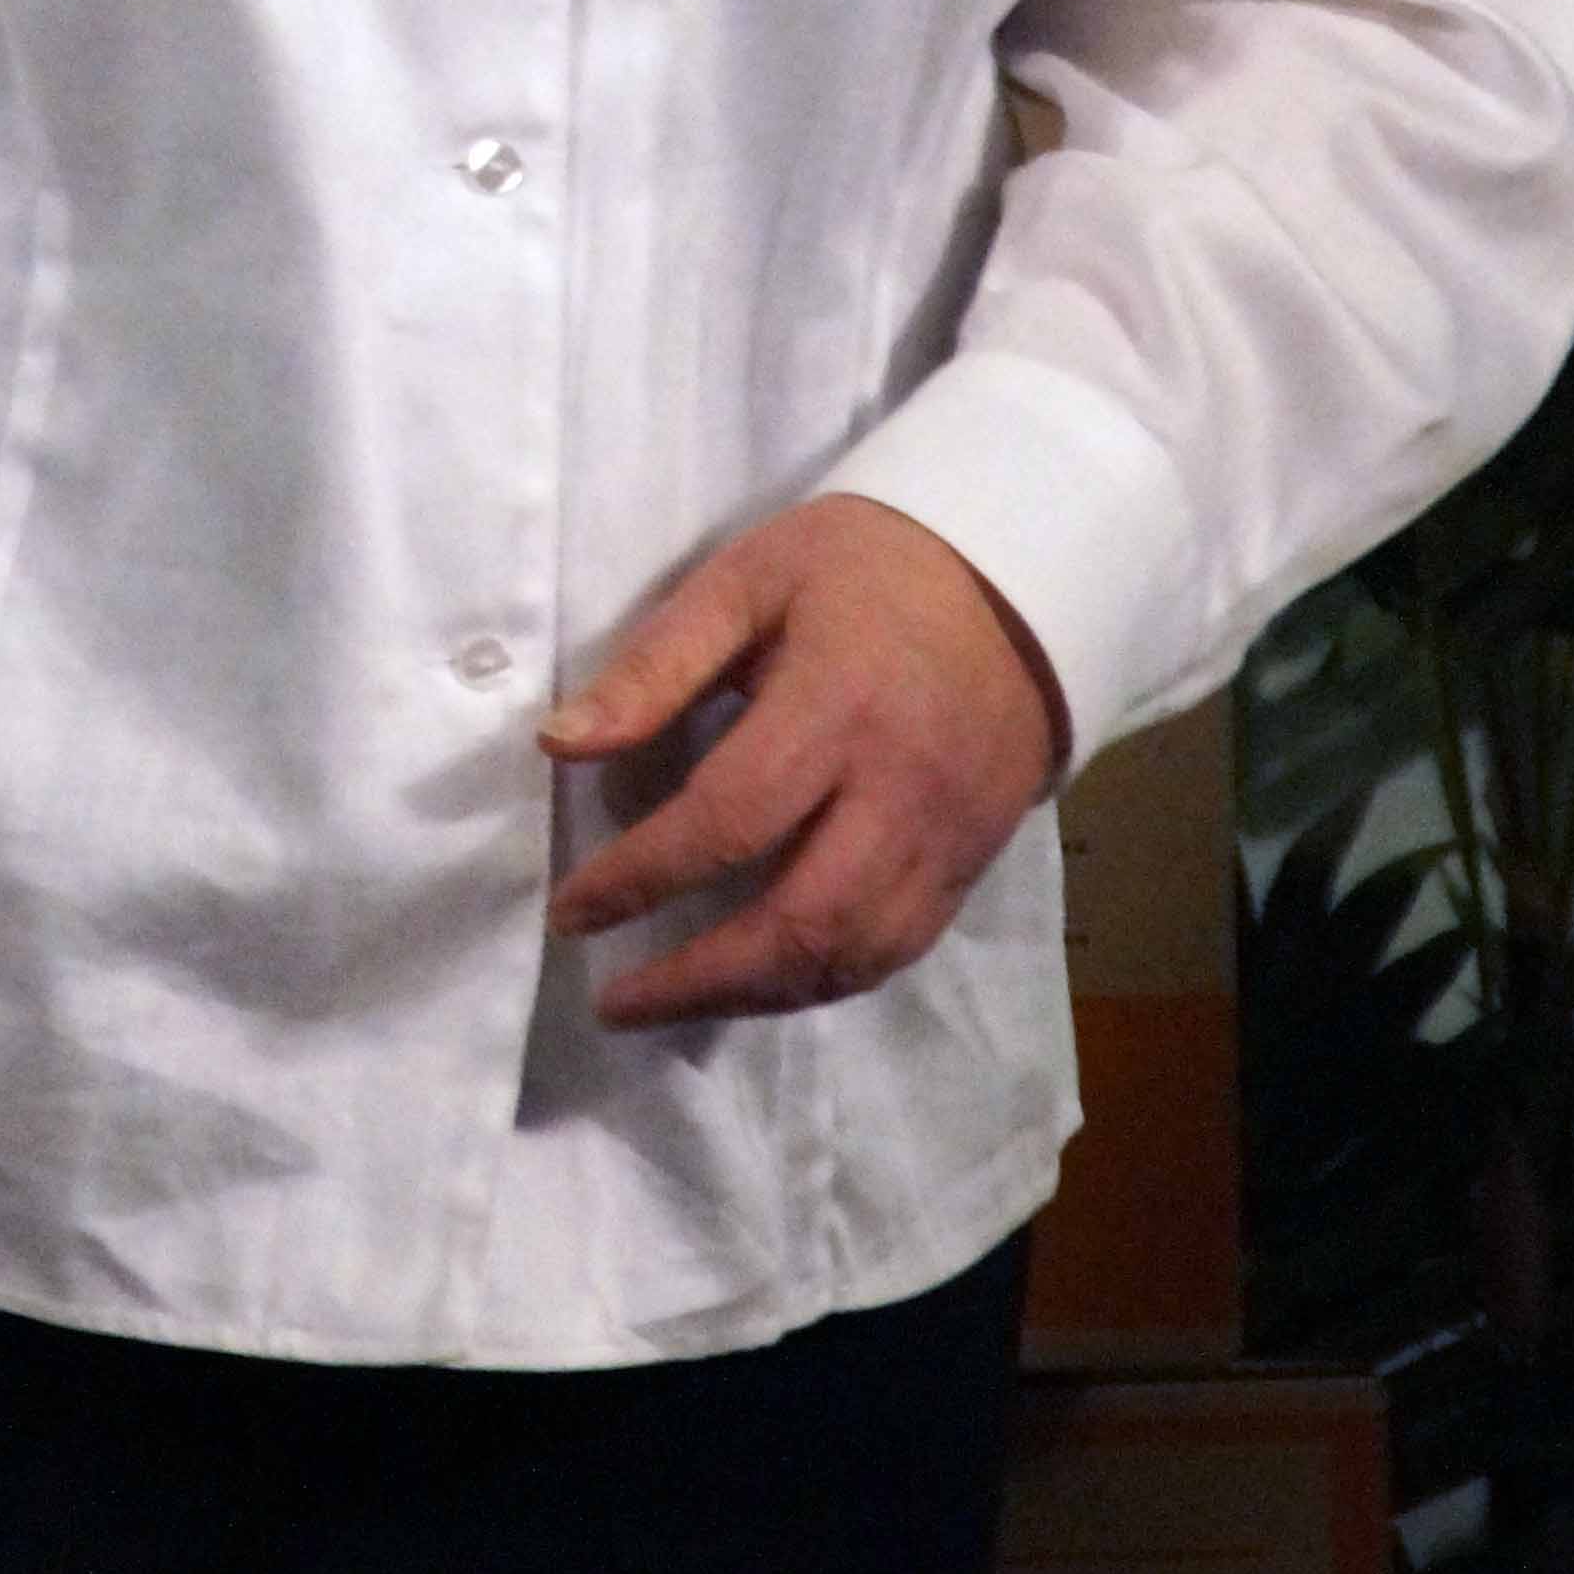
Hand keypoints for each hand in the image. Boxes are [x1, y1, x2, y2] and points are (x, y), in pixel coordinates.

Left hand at [541, 500, 1065, 1030]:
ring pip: (851, 956)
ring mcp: (943, 840)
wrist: (1014, 580)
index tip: (571, 909)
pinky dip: (818, 982)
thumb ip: (654, 667)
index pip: (728, 819)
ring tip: (671, 1004)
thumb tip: (559, 744)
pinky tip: (759, 983)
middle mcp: (897, 791)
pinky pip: (894, 953)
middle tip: (615, 1000)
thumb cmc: (861, 570)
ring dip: (754, 996)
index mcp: (835, 705)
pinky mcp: (969, 866)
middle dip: (698, 978)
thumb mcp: (747, 579)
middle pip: (800, 921)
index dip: (641, 877)